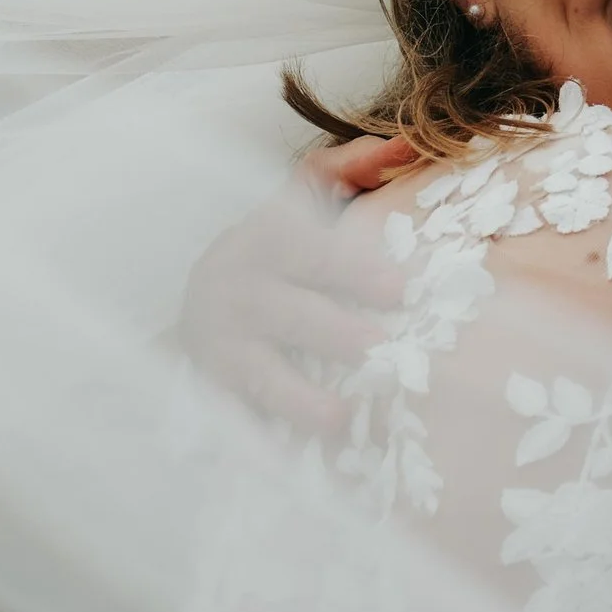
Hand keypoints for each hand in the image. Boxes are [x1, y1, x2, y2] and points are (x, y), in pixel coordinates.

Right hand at [177, 135, 419, 433]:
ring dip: (299, 397)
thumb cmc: (278, 248)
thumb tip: (407, 144)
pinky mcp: (214, 391)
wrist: (204, 297)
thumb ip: (350, 168)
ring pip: (259, 373)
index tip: (401, 289)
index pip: (309, 251)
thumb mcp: (302, 201)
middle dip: (333, 333)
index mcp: (265, 239)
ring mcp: (221, 346)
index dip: (352, 269)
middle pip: (288, 313)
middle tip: (380, 352)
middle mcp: (237, 290)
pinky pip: (236, 421)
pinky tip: (290, 467)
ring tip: (339, 417)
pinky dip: (261, 445)